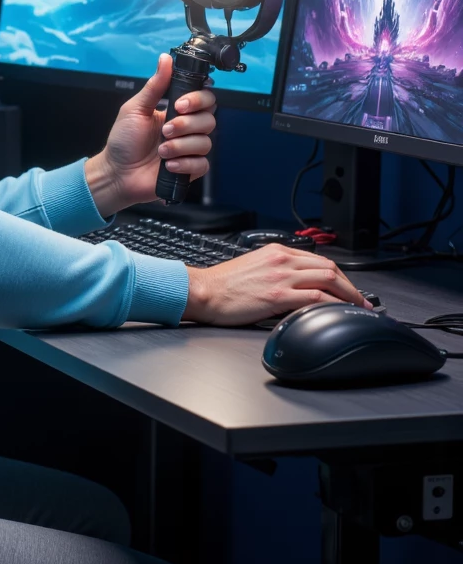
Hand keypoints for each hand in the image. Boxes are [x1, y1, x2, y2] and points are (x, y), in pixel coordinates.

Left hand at [84, 53, 216, 216]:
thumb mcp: (135, 109)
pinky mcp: (190, 170)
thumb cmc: (123, 141)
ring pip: (206, 142)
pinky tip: (169, 165)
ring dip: (181, 145)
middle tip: (166, 130)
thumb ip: (154, 86)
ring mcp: (189, 150)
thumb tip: (165, 60)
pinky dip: (185, 164)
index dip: (198, 100)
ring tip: (161, 151)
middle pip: (209, 119)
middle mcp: (186, 130)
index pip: (204, 99)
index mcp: (176, 112)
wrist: (117, 173)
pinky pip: (202, 164)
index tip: (180, 104)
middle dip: (187, 124)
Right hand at [183, 245, 371, 326]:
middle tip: (361, 300)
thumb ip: (276, 270)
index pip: (318, 259)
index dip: (340, 274)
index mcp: (276, 251)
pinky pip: (316, 297)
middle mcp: (282, 260)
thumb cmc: (222, 285)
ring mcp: (281, 276)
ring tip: (358, 309)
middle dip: (350, 285)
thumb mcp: (253, 267)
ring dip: (349, 295)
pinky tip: (340, 313)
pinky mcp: (278, 295)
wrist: (203, 291)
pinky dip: (333, 304)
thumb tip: (296, 285)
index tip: (348, 287)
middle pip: (329, 267)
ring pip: (328, 279)